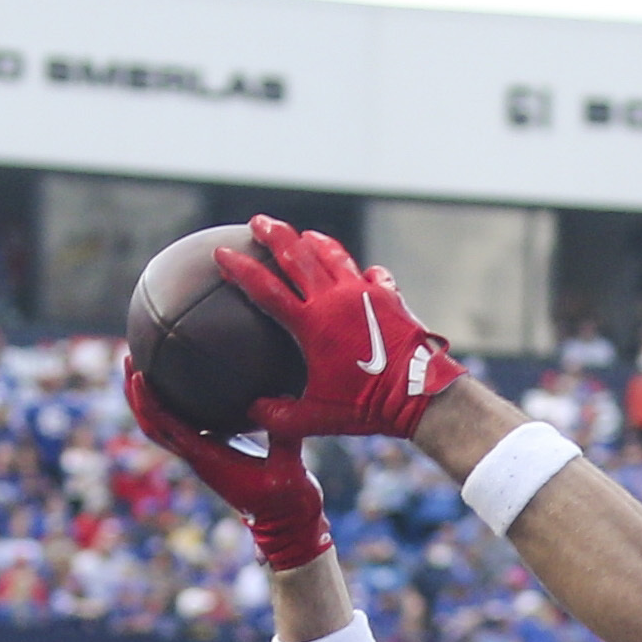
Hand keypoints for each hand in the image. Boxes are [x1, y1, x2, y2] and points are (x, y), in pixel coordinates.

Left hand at [119, 356, 328, 568]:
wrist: (285, 524)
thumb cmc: (287, 500)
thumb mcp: (290, 468)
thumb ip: (285, 435)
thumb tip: (285, 396)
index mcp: (207, 459)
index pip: (167, 427)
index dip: (149, 401)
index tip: (137, 372)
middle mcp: (196, 457)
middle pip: (152, 425)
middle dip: (135, 394)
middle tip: (128, 356)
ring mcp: (201, 455)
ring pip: (160, 427)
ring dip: (145, 399)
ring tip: (139, 363)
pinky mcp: (211, 452)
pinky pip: (179, 426)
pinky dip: (168, 405)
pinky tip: (176, 381)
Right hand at [215, 217, 455, 441]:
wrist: (420, 396)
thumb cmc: (366, 408)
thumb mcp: (315, 419)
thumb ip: (278, 415)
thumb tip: (253, 411)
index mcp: (311, 324)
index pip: (265, 288)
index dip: (239, 269)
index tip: (221, 253)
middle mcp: (336, 299)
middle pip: (297, 254)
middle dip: (274, 234)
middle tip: (258, 222)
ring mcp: (365, 292)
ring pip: (333, 254)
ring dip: (314, 241)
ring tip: (303, 235)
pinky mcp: (389, 296)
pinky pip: (371, 274)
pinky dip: (360, 271)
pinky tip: (360, 273)